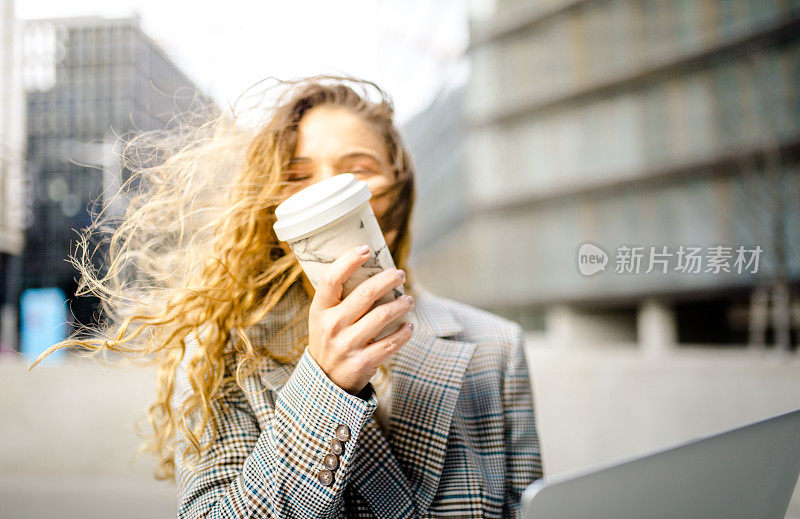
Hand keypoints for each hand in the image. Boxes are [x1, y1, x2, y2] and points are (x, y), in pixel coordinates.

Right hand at [307, 245, 414, 394]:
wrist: (325, 382)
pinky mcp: (363, 362)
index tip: (366, 250)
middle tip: (400, 274)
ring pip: (383, 315)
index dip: (349, 261)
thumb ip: (339, 298)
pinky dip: (405, 332)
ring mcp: (347, 345)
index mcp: (319, 311)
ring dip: (401, 304)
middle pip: (366, 293)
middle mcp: (331, 326)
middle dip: (389, 280)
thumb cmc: (329, 340)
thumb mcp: (323, 319)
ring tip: (409, 300)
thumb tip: (369, 268)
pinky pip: (391, 342)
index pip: (331, 279)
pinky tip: (409, 326)